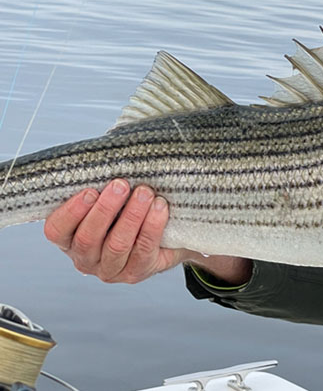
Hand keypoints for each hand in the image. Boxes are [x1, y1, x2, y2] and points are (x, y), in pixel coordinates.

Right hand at [43, 179, 190, 282]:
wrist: (165, 235)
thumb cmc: (129, 209)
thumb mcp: (111, 198)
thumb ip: (101, 183)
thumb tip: (108, 150)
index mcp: (69, 238)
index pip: (56, 230)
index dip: (71, 211)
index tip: (90, 191)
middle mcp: (85, 258)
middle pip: (87, 238)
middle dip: (105, 209)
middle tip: (121, 185)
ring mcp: (110, 269)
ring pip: (117, 245)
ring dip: (132, 215)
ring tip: (144, 192)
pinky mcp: (136, 272)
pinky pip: (143, 249)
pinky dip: (152, 226)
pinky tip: (160, 207)